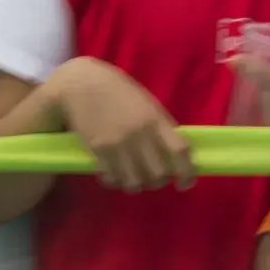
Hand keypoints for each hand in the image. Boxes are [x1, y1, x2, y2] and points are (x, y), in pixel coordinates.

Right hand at [51, 58, 194, 191]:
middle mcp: (139, 134)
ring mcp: (117, 144)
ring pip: (135, 181)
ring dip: (139, 184)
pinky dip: (117, 181)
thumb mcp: (147, 105)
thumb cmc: (119, 93)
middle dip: (160, 181)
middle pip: (159, 173)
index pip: (180, 151)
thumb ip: (161, 128)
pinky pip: (113, 177)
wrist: (82, 85)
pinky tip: (116, 175)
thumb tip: (174, 155)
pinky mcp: (98, 151)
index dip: (187, 172)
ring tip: (136, 179)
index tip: (186, 183)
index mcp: (156, 120)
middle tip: (157, 178)